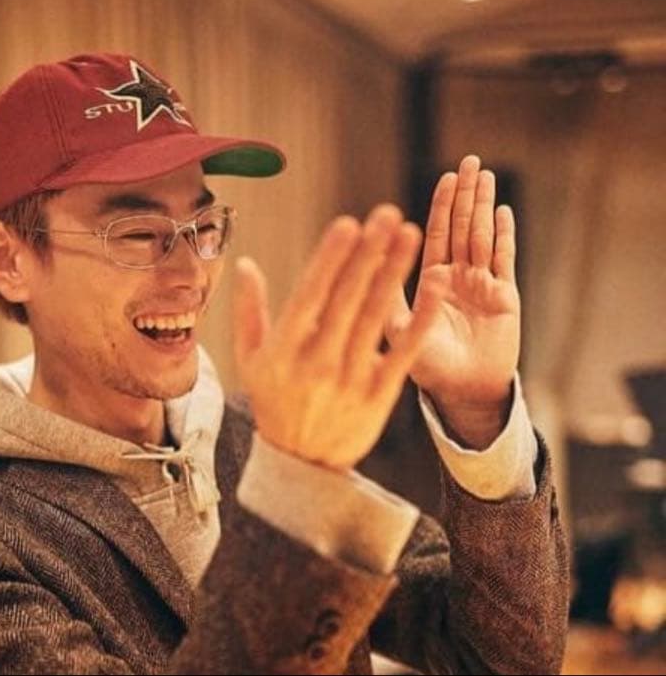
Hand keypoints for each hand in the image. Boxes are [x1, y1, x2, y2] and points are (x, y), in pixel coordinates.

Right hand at [232, 205, 443, 470]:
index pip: (310, 295)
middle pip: (348, 298)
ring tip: (410, 235)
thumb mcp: (250, 361)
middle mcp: (318, 361)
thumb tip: (244, 264)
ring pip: (376, 317)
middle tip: (388, 214)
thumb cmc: (273, 403)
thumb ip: (248, 311)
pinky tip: (434, 287)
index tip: (348, 224)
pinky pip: (403, 352)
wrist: (301, 465)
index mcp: (284, 350)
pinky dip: (420, 319)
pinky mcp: (380, 394)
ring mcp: (351, 379)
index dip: (330, 259)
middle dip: (369, 253)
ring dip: (395, 273)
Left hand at [385, 156, 520, 438]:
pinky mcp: (505, 297)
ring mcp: (481, 285)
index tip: (442, 179)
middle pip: (460, 228)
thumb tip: (365, 267)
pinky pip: (504, 260)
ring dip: (483, 205)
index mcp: (429, 282)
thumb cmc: (428, 367)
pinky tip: (503, 210)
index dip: (438, 208)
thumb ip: (387, 299)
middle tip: (467, 163)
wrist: (462, 395)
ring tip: (482, 175)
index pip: (433, 237)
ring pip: (481, 237)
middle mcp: (455, 279)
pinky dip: (504, 235)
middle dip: (462, 196)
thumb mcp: (397, 331)